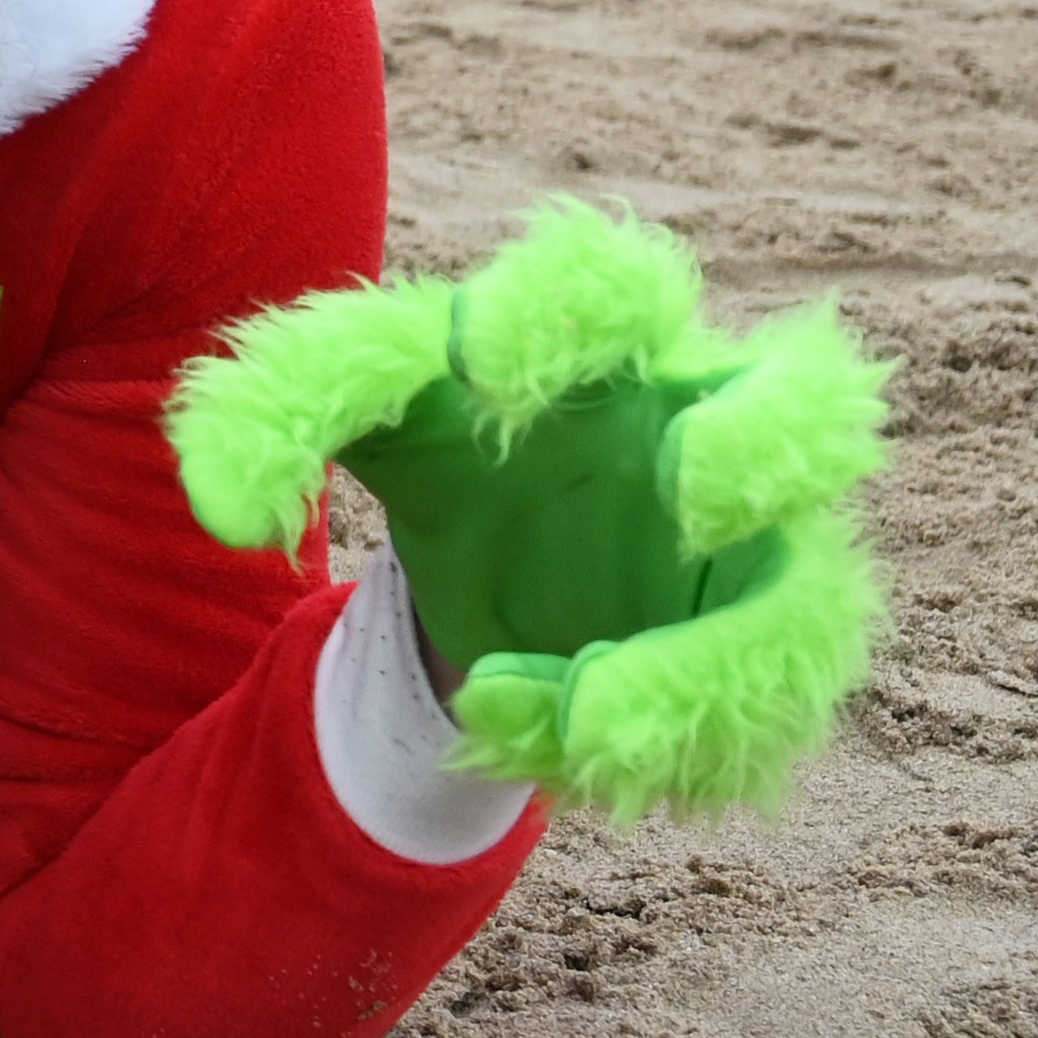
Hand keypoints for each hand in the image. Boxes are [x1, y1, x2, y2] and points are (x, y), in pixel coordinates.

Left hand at [169, 204, 887, 816]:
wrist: (498, 555)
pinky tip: (548, 739)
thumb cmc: (443, 442)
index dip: (570, 312)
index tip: (480, 362)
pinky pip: (765, 715)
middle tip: (689, 493)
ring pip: (803, 609)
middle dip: (773, 444)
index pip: (617, 289)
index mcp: (607, 342)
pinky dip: (668, 748)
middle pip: (813, 406)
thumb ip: (274, 416)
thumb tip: (224, 512)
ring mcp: (759, 549)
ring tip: (575, 719)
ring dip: (702, 674)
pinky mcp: (765, 654)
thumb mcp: (351, 409)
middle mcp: (710, 430)